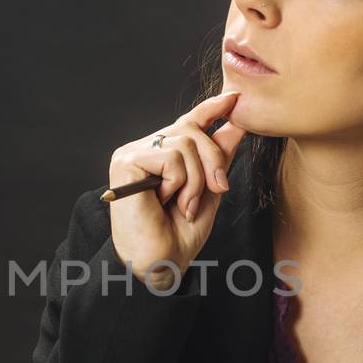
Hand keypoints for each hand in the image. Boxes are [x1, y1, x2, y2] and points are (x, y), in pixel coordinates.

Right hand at [107, 91, 246, 287]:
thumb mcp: (208, 192)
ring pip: (185, 144)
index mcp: (163, 155)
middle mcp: (146, 149)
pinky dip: (178, 183)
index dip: (211, 109)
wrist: (160, 263)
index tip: (234, 98)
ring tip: (184, 206)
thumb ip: (218, 159)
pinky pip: (171, 157)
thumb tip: (236, 126)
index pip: (189, 122)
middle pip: (192, 130)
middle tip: (216, 190)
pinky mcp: (126, 162)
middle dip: (213, 161)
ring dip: (195, 181)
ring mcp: (134, 153)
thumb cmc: (179, 235)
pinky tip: (164, 202)